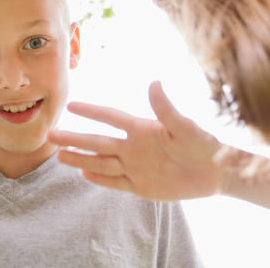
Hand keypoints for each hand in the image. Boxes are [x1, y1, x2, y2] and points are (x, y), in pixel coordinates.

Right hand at [48, 81, 223, 199]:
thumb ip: (166, 108)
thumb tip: (155, 82)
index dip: (91, 112)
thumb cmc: (205, 144)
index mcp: (142, 129)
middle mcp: (134, 147)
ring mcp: (136, 167)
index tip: (71, 105)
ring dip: (80, 159)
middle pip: (98, 142)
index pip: (110, 118)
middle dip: (74, 138)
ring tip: (58, 155)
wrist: (219, 172)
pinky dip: (100, 179)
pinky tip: (84, 173)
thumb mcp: (185, 126)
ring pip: (102, 162)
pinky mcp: (142, 186)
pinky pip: (116, 182)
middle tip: (50, 134)